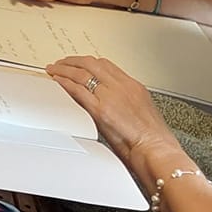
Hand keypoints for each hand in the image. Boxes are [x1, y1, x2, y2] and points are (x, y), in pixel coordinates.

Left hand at [46, 56, 175, 162]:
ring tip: (54, 70)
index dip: (88, 62)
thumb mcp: (141, 111)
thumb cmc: (152, 139)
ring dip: (64, 70)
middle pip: (92, 64)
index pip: (106, 65)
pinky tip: (57, 82)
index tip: (79, 63)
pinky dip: (64, 84)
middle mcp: (122, 87)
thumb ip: (125, 101)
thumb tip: (110, 102)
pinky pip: (77, 90)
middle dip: (73, 61)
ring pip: (82, 74)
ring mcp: (110, 97)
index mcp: (133, 86)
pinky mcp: (101, 110)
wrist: (156, 149)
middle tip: (61, 63)